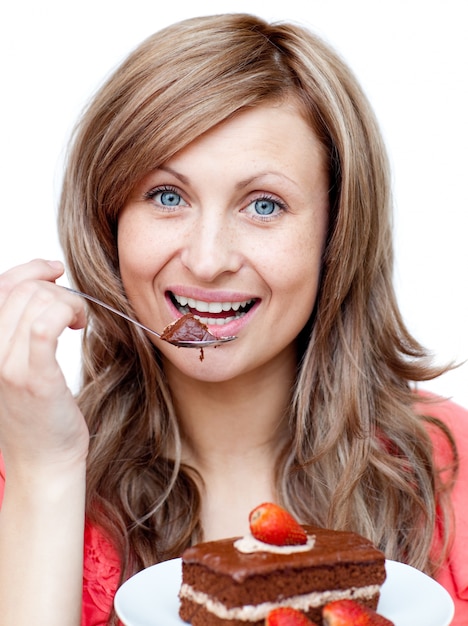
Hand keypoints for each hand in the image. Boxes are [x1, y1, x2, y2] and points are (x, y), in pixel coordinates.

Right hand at [0, 259, 88, 476]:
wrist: (43, 460)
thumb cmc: (38, 412)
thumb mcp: (18, 363)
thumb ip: (21, 327)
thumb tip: (44, 285)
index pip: (2, 285)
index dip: (32, 268)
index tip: (56, 269)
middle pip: (26, 290)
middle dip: (59, 292)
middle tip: (76, 315)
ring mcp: (7, 365)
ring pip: (40, 301)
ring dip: (70, 304)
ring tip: (78, 324)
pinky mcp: (33, 379)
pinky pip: (45, 327)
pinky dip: (67, 314)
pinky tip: (77, 327)